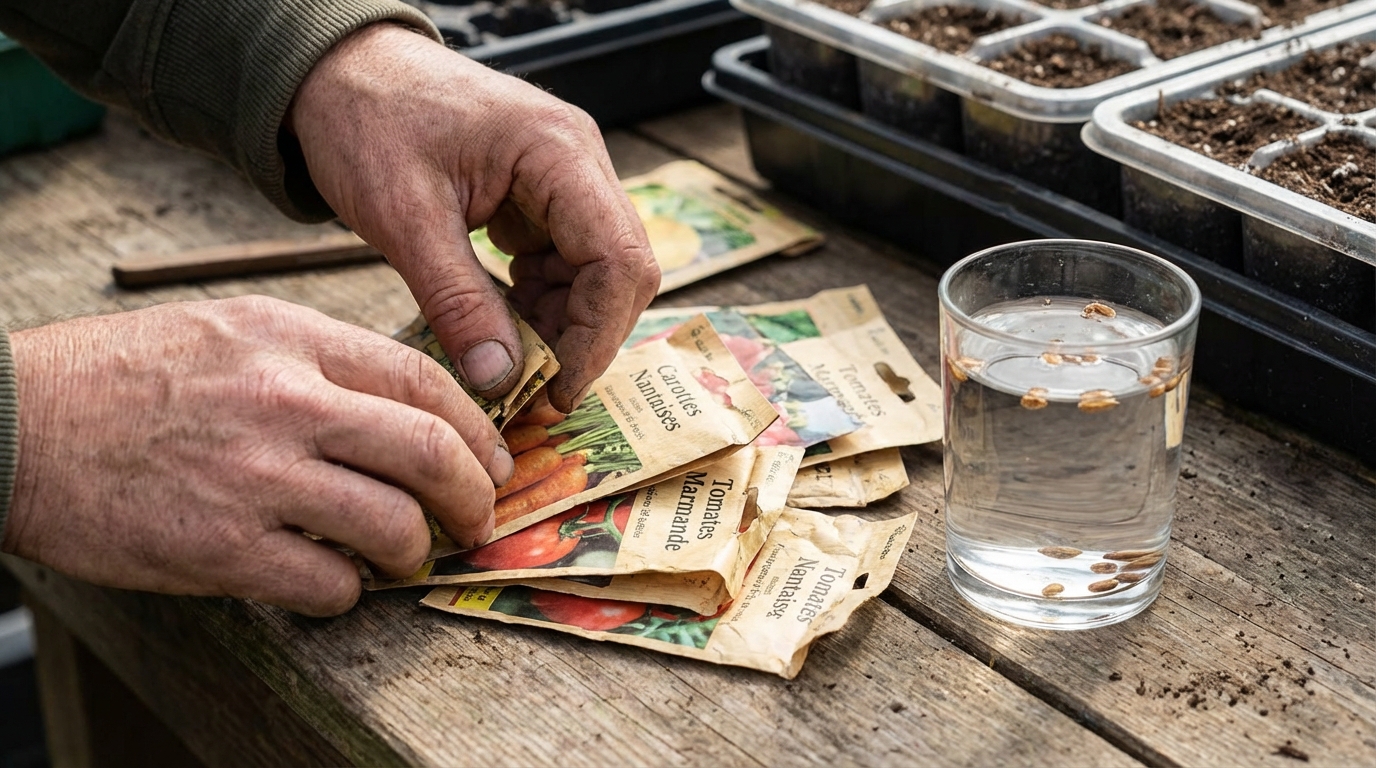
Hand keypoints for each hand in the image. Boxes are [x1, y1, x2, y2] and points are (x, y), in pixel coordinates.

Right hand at [3, 296, 513, 615]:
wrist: (13, 425)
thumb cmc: (122, 377)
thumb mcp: (229, 329)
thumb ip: (318, 359)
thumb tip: (404, 406)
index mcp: (290, 338)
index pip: (424, 379)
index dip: (476, 427)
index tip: (492, 459)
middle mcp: (283, 401)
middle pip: (429, 451)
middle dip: (474, 496)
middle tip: (478, 519)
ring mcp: (255, 476)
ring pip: (393, 524)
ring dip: (417, 551)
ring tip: (407, 555)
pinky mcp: (222, 548)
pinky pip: (330, 584)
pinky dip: (350, 591)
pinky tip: (335, 580)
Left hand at [288, 23, 659, 412]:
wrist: (339, 72)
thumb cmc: (367, 120)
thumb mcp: (404, 218)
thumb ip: (456, 301)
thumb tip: (500, 380)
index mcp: (558, 151)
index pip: (618, 260)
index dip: (597, 336)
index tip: (556, 391)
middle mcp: (578, 162)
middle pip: (620, 270)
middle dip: (583, 337)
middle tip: (534, 391)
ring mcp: (565, 179)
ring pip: (596, 274)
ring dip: (559, 325)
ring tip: (504, 360)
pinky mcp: (542, 197)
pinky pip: (563, 265)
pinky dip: (538, 305)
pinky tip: (496, 323)